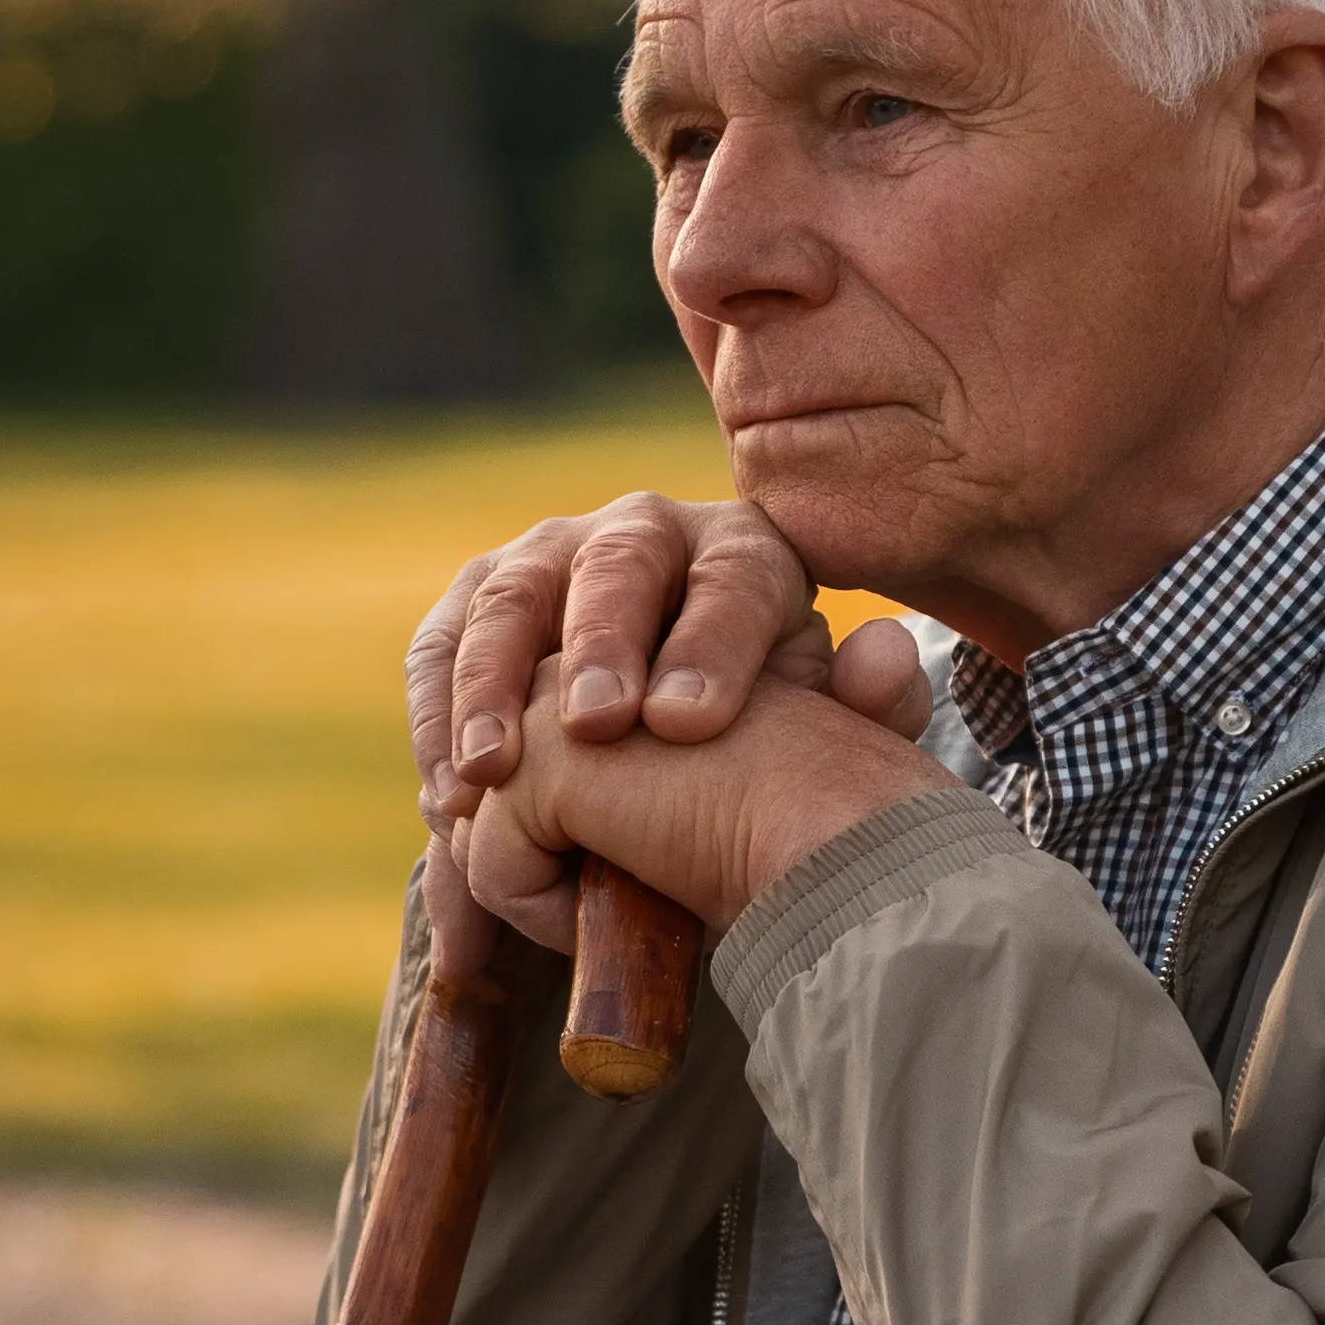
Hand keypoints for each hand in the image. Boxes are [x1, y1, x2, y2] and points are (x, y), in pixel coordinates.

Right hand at [410, 491, 930, 982]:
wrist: (675, 740)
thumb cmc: (764, 737)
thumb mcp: (826, 726)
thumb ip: (867, 704)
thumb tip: (886, 657)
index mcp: (746, 553)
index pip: (737, 578)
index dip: (714, 644)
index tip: (689, 725)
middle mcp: (648, 533)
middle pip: (620, 566)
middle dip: (604, 645)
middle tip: (598, 728)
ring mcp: (553, 555)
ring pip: (515, 594)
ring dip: (494, 685)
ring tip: (491, 775)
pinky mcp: (480, 595)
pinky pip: (444, 639)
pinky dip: (438, 711)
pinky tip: (449, 791)